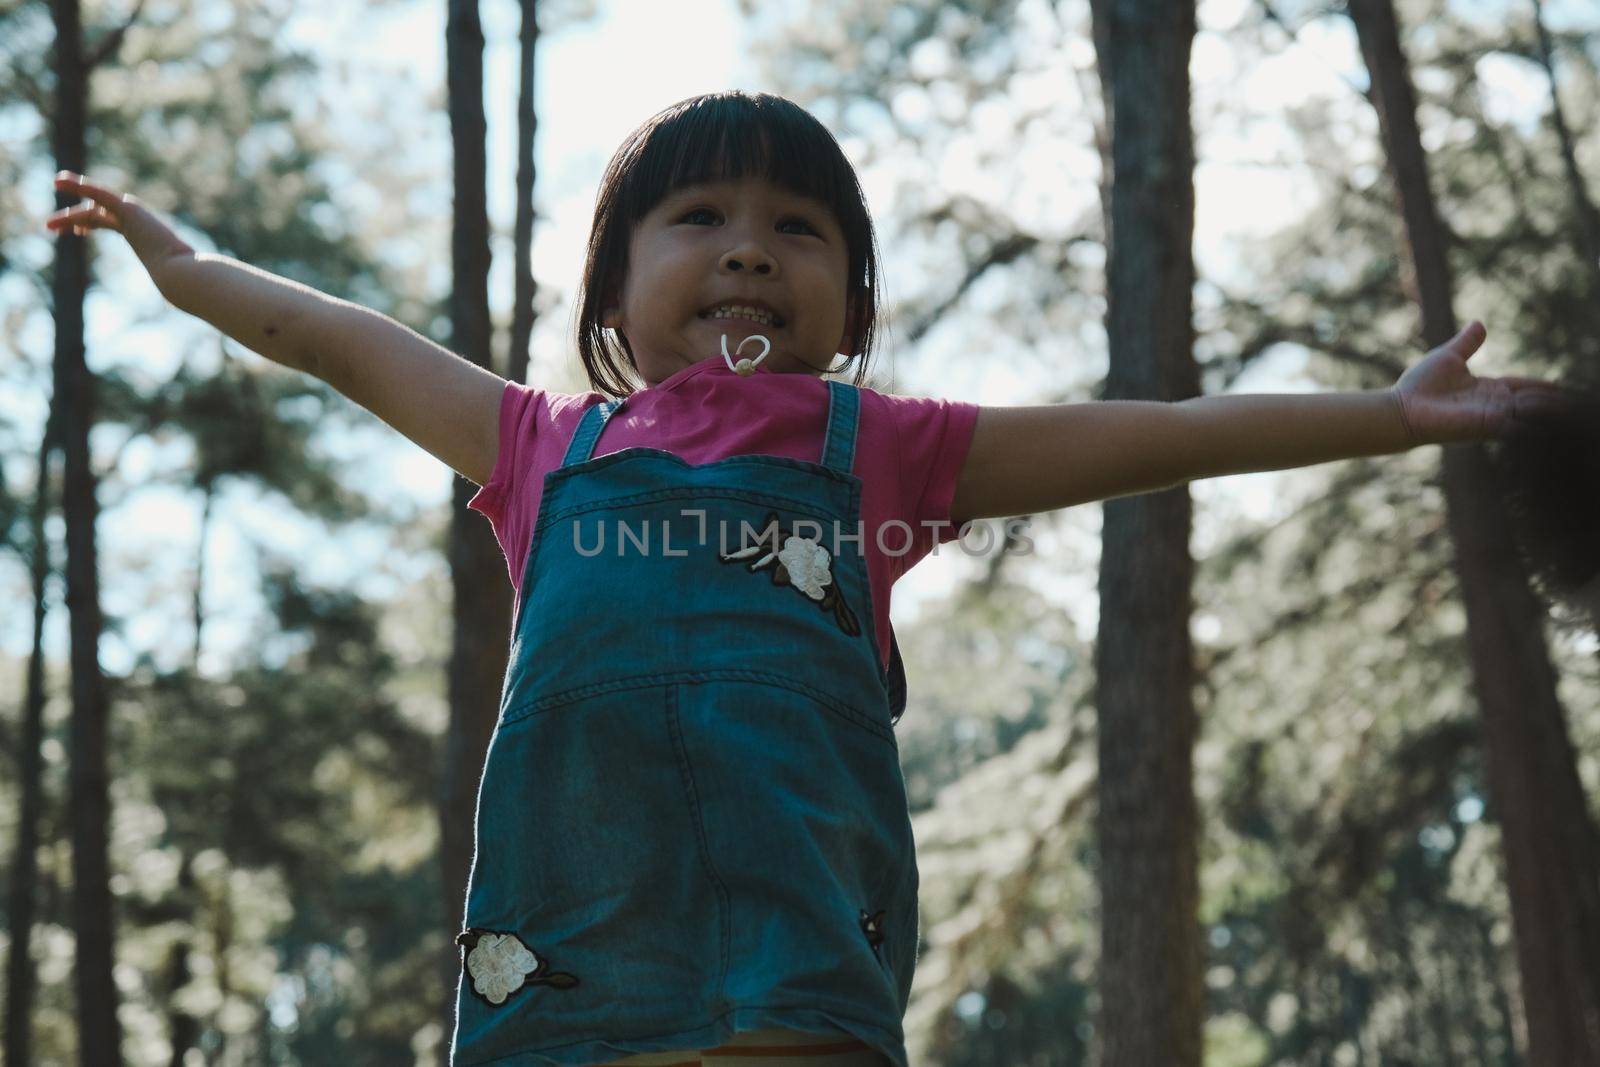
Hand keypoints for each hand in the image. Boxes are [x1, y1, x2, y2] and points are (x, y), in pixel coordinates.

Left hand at [45, 172, 196, 292]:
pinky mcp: (128, 207)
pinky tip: (58, 181)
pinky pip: (97, 193)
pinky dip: (77, 185)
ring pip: (91, 209)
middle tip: (50, 227)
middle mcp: (134, 218)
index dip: (89, 223)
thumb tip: (179, 296)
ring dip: (68, 215)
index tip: (78, 231)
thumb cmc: (177, 277)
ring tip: (48, 225)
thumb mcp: (168, 277)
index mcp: (140, 232)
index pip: (108, 222)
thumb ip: (169, 281)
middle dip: (72, 219)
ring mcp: (131, 212)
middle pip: (94, 214)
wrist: (178, 271)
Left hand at [1390, 321, 1586, 443]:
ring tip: (1570, 403)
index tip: (1560, 386)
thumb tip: (1479, 323)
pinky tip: (1548, 408)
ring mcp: (1491, 417)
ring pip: (1530, 412)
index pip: (1522, 386)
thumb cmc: (1419, 386)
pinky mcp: (1486, 425)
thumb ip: (1467, 343)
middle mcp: (1493, 405)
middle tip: (1578, 400)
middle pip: (1532, 402)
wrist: (1402, 408)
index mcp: (1487, 390)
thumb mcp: (1448, 357)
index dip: (1542, 386)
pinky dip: (1533, 416)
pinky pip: (1518, 421)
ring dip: (1548, 406)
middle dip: (1554, 401)